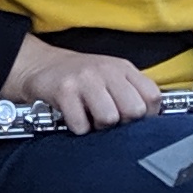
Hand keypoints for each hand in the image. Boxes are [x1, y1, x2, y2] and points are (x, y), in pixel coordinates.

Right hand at [0, 36, 161, 130]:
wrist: (40, 65)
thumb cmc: (81, 77)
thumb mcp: (111, 77)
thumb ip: (132, 94)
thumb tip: (150, 123)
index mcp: (123, 68)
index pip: (152, 97)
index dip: (146, 116)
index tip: (133, 119)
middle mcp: (107, 70)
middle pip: (134, 110)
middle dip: (123, 123)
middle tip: (108, 118)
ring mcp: (85, 79)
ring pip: (109, 119)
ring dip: (99, 126)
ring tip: (90, 117)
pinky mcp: (64, 90)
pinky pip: (81, 125)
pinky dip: (78, 128)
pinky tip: (74, 116)